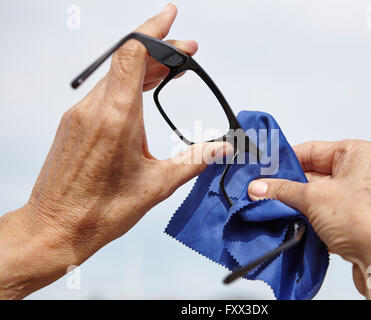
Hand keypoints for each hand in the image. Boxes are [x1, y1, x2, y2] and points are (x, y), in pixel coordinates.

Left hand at [0, 4, 230, 298]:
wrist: (56, 228)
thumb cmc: (101, 210)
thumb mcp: (158, 185)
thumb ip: (195, 159)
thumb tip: (223, 147)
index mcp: (117, 117)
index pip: (134, 53)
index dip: (154, 30)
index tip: (172, 18)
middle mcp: (95, 108)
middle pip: (129, 60)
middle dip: (161, 51)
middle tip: (188, 53)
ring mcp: (80, 114)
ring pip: (116, 75)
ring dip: (146, 68)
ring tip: (172, 70)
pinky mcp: (75, 123)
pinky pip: (104, 91)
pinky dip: (128, 84)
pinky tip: (144, 92)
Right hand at [248, 140, 370, 298]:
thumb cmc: (368, 218)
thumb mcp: (314, 197)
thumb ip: (283, 191)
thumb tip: (259, 187)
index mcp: (361, 153)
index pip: (314, 150)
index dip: (286, 160)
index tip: (265, 170)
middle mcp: (365, 174)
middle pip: (315, 175)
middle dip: (289, 186)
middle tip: (264, 192)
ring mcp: (363, 200)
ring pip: (319, 198)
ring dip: (298, 206)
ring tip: (274, 208)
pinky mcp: (359, 224)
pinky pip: (326, 216)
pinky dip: (309, 221)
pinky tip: (291, 225)